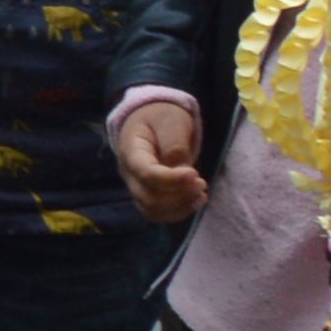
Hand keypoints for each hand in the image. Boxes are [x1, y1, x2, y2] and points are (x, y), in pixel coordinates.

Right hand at [109, 89, 211, 223]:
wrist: (150, 120)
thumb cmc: (160, 117)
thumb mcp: (170, 120)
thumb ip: (175, 143)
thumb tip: (181, 169)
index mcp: (131, 151)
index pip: (146, 174)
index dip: (171, 179)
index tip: (194, 173)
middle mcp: (129, 174)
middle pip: (149, 198)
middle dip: (179, 195)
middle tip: (201, 183)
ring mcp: (136, 187)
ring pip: (153, 210)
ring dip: (180, 207)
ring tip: (201, 194)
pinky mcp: (148, 194)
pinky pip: (158, 213)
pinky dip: (179, 212)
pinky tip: (196, 200)